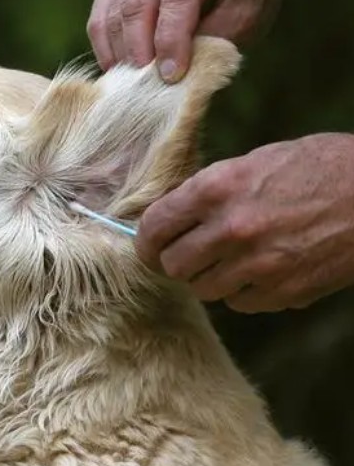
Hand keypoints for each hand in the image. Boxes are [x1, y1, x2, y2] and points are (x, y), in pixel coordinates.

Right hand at [87, 0, 298, 79]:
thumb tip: (172, 79)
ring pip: (111, 15)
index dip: (171, 41)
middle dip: (138, 52)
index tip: (171, 77)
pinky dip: (106, 51)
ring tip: (132, 85)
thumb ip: (211, 42)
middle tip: (144, 87)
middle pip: (135, 5)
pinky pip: (98, 20)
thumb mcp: (243, 15)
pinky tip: (120, 71)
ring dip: (120, 55)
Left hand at [135, 134, 353, 312]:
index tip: (149, 245)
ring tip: (226, 260)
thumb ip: (210, 191)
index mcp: (217, 188)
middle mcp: (231, 228)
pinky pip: (239, 303)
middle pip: (173, 265)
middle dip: (174, 261)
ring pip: (202, 289)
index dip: (145, 240)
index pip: (154, 227)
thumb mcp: (255, 161)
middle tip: (185, 255)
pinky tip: (258, 271)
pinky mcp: (283, 291)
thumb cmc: (320, 167)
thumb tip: (175, 215)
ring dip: (207, 277)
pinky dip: (241, 292)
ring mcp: (257, 264)